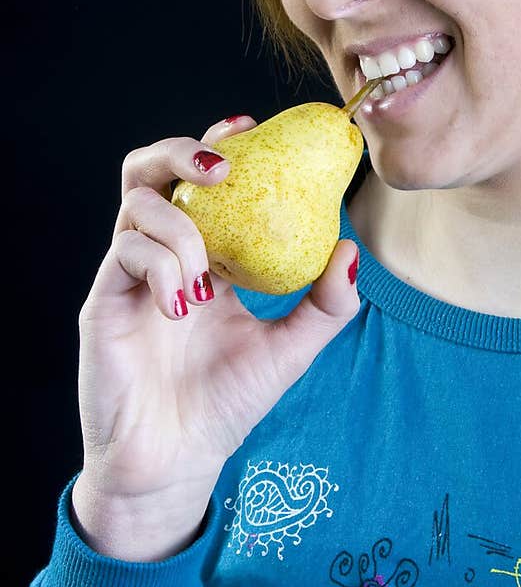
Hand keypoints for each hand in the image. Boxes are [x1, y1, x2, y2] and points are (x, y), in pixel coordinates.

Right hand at [72, 115, 360, 559]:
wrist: (175, 463)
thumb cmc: (226, 404)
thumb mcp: (291, 351)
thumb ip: (326, 306)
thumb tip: (352, 250)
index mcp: (205, 256)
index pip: (200, 182)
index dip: (217, 141)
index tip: (249, 123)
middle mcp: (162, 255)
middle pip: (149, 172)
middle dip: (181, 151)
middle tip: (221, 167)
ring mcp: (128, 276)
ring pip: (136, 206)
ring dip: (180, 227)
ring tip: (206, 277)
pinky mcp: (103, 302)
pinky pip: (125, 254)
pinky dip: (162, 266)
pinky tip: (183, 305)